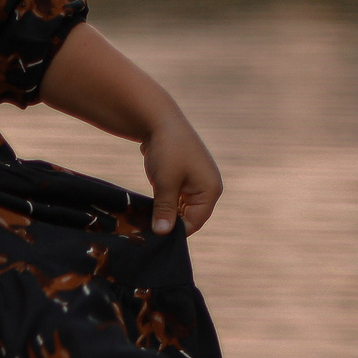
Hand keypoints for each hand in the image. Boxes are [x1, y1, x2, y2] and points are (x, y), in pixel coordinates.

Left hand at [142, 114, 222, 235]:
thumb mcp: (165, 182)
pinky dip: (164, 205)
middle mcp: (207, 189)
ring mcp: (196, 184)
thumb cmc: (167, 149)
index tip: (154, 236)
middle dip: (170, 223)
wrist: (159, 121)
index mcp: (210, 190)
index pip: (194, 222)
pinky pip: (175, 201)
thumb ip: (165, 210)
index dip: (175, 231)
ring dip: (165, 215)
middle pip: (189, 218)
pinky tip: (149, 209)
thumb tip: (162, 233)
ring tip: (147, 220)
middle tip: (148, 230)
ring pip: (181, 211)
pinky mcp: (184, 181)